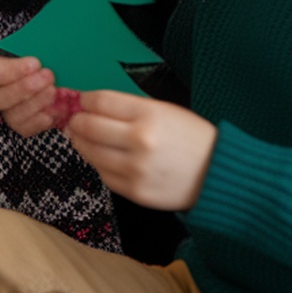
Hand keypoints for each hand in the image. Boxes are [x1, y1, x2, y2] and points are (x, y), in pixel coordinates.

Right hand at [0, 53, 59, 135]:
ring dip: (35, 103)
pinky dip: (38, 122)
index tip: (35, 63)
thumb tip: (35, 43)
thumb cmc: (24, 54)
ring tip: (53, 91)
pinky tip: (52, 114)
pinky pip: (23, 129)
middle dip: (25, 88)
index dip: (12, 70)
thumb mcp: (18, 47)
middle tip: (48, 76)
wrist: (36, 71)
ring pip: (11, 116)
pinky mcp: (15, 126)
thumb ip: (20, 51)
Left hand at [65, 90, 216, 209]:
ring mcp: (136, 169)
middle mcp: (140, 141)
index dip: (86, 100)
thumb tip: (93, 106)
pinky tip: (100, 157)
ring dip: (81, 143)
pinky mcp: (136, 192)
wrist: (217, 174)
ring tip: (81, 138)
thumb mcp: (165, 110)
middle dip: (77, 121)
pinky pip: (104, 176)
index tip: (82, 101)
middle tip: (75, 120)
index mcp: (150, 114)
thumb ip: (129, 108)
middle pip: (90, 127)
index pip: (102, 102)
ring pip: (92, 154)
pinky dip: (98, 164)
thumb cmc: (190, 138)